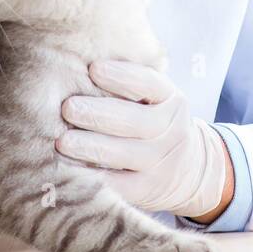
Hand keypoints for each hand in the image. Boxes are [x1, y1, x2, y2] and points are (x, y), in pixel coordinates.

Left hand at [56, 60, 231, 219]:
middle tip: (68, 108)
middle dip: (98, 114)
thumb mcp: (156, 99)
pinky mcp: (147, 191)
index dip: (122, 77)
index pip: (149, 84)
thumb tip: (80, 61)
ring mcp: (161, 163)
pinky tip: (71, 171)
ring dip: (91, 148)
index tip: (93, 69)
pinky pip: (118, 185)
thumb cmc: (155, 121)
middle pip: (135, 122)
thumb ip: (129, 84)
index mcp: (171, 99)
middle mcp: (171, 130)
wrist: (190, 170)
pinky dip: (94, 178)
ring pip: (124, 155)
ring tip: (62, 141)